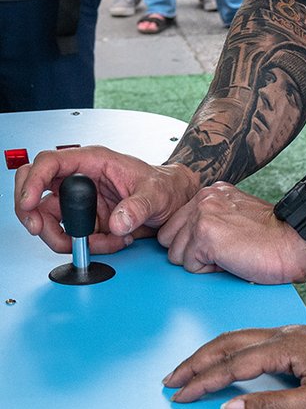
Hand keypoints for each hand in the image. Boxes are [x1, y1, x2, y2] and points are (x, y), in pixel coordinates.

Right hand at [15, 147, 198, 254]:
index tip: (28, 203)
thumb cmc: (164, 186)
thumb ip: (138, 207)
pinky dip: (86, 246)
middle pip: (36, 191)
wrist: (173, 202)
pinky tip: (112, 241)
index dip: (33, 181)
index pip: (50, 162)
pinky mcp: (85, 220)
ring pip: (48, 220)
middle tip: (41, 230)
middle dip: (33, 213)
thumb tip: (117, 222)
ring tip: (102, 240)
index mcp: (94, 162)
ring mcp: (80, 201)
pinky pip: (70, 237)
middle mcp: (82, 179)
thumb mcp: (156, 193)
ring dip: (67, 238)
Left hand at [157, 183, 305, 282]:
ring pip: (175, 254)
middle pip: (168, 238)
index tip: (217, 245)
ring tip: (229, 254)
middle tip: (224, 251)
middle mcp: (204, 198)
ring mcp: (202, 215)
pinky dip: (209, 271)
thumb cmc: (271, 238)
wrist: (295, 241)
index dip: (193, 244)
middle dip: (190, 253)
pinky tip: (232, 259)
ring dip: (200, 262)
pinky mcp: (205, 235)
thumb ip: (211, 220)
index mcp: (211, 193)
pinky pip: (189, 266)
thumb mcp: (235, 217)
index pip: (175, 225)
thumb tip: (187, 242)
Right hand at [165, 325, 305, 408]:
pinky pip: (258, 342)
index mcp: (287, 345)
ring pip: (243, 338)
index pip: (233, 363)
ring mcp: (296, 334)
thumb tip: (228, 407)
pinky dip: (235, 351)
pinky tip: (231, 361)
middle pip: (231, 342)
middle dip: (198, 360)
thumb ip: (267, 408)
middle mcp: (288, 333)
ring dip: (214, 354)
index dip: (202, 381)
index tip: (177, 395)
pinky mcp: (304, 341)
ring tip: (192, 370)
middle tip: (171, 378)